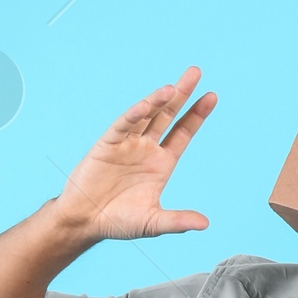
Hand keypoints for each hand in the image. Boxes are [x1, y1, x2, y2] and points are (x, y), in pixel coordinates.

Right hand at [56, 68, 215, 241]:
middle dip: (182, 94)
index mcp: (162, 163)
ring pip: (147, 116)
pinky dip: (134, 115)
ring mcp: (128, 143)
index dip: (197, 115)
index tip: (212, 96)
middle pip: (168, 115)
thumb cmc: (119, 222)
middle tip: (195, 72)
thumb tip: (205, 224)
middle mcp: (147, 148)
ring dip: (158, 100)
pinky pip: (123, 125)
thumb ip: (177, 221)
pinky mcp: (108, 143)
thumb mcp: (153, 223)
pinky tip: (146, 105)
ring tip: (173, 88)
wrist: (85, 222)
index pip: (183, 132)